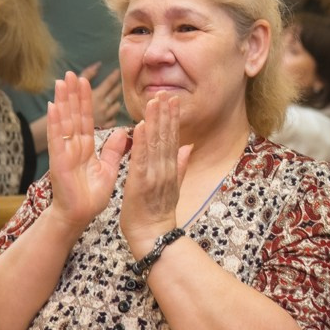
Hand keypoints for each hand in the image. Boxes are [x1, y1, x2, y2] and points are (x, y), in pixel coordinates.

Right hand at [46, 72, 126, 230]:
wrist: (79, 216)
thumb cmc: (91, 196)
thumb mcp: (108, 168)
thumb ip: (113, 150)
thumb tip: (123, 131)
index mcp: (86, 147)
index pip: (85, 119)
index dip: (85, 100)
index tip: (85, 81)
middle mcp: (73, 146)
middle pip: (73, 115)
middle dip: (72, 94)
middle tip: (70, 73)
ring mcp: (64, 152)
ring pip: (64, 122)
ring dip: (63, 101)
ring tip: (62, 82)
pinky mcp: (59, 161)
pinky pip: (58, 139)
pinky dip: (56, 122)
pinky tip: (54, 106)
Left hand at [119, 92, 192, 256]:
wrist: (152, 236)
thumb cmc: (158, 214)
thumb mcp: (174, 187)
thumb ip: (181, 165)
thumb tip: (189, 146)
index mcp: (171, 169)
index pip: (173, 139)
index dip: (172, 119)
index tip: (172, 100)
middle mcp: (165, 169)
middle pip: (166, 137)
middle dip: (165, 114)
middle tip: (165, 92)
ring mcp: (154, 175)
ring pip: (156, 143)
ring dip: (156, 121)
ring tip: (155, 101)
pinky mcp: (140, 183)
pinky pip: (141, 159)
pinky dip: (141, 142)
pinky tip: (141, 125)